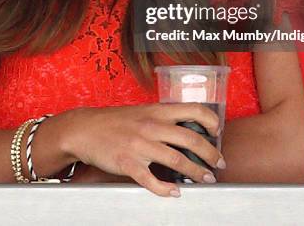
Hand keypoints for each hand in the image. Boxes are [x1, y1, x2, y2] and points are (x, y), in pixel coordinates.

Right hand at [60, 102, 223, 196]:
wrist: (85, 129)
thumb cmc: (115, 121)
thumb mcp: (142, 111)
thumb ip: (163, 118)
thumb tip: (187, 127)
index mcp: (157, 111)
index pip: (193, 109)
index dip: (211, 120)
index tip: (218, 132)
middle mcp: (151, 126)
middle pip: (191, 139)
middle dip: (211, 154)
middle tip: (218, 163)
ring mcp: (140, 145)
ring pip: (177, 160)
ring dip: (196, 172)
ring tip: (205, 179)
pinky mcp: (128, 163)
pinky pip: (152, 180)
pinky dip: (166, 189)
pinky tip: (174, 192)